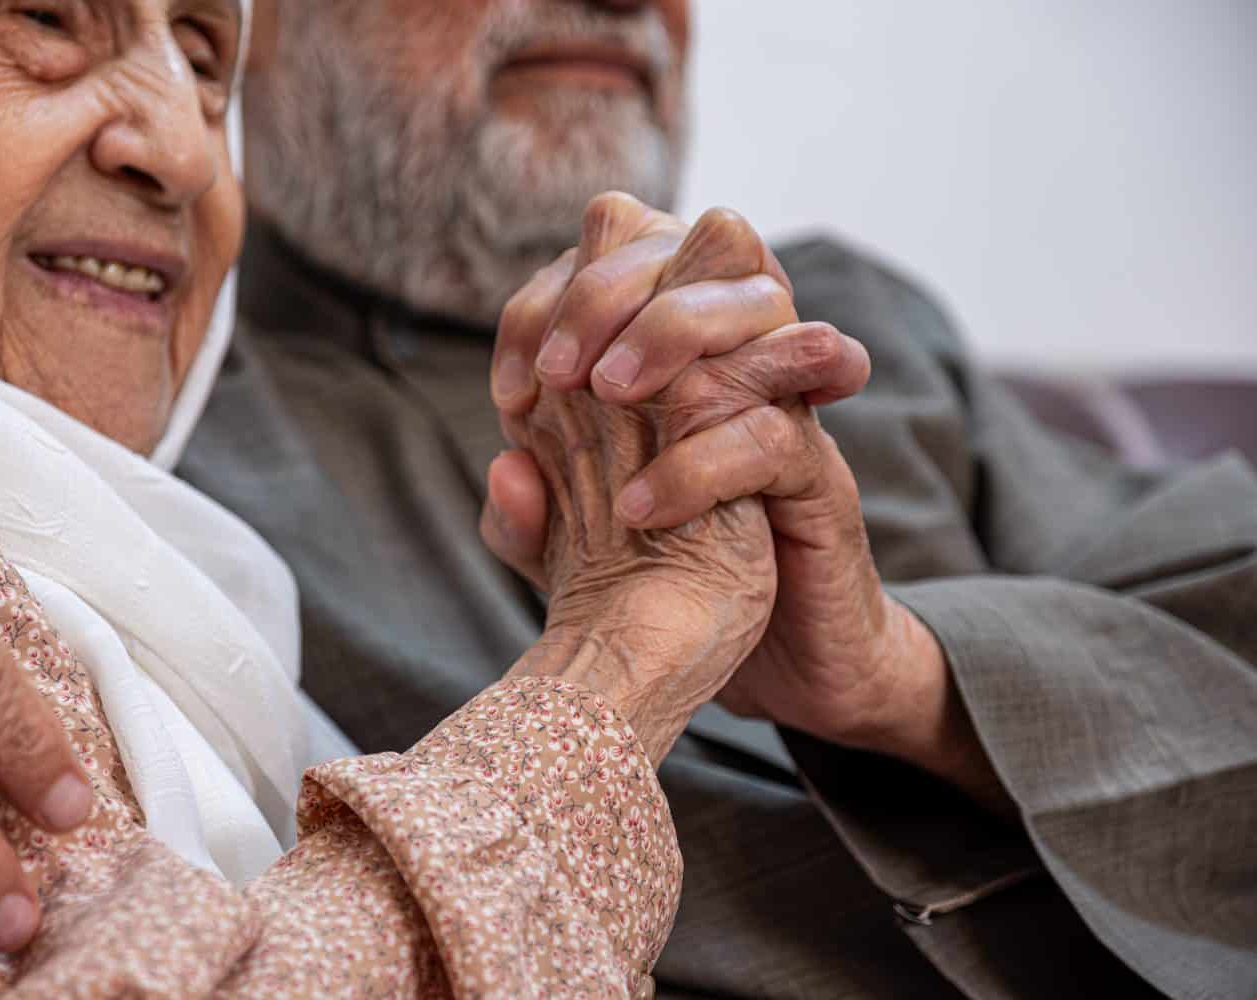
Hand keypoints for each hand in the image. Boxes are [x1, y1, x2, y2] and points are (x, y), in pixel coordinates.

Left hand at [485, 195, 1007, 810]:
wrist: (773, 665)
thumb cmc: (672, 590)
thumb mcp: (576, 559)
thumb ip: (528, 521)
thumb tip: (504, 469)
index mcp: (670, 358)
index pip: (619, 250)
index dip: (548, 300)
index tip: (510, 390)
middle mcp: (733, 361)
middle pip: (696, 238)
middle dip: (608, 290)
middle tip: (558, 376)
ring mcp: (784, 407)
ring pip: (757, 298)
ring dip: (670, 330)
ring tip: (605, 396)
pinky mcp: (818, 473)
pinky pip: (772, 428)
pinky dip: (700, 458)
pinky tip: (641, 508)